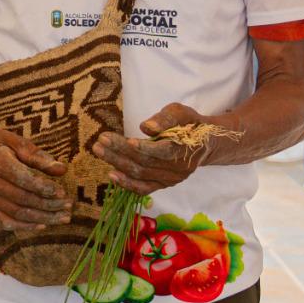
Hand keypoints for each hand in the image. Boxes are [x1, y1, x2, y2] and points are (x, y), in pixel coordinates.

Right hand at [0, 124, 70, 229]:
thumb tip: (62, 170)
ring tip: (62, 217)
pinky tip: (42, 225)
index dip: (43, 188)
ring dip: (42, 217)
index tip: (62, 192)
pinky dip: (25, 226)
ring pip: (16, 213)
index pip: (22, 179)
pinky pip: (6, 221)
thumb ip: (38, 157)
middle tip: (68, 206)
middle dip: (48, 205)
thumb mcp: (15, 141)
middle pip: (21, 199)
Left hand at [95, 103, 214, 193]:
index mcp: (184, 148)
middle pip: (146, 162)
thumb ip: (166, 119)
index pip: (162, 151)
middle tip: (101, 140)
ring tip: (99, 150)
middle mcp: (178, 168)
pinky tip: (111, 175)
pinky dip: (127, 184)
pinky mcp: (163, 185)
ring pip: (141, 174)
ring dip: (118, 163)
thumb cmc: (190, 124)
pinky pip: (144, 188)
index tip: (127, 140)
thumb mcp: (182, 113)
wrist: (204, 144)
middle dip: (121, 151)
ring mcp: (170, 179)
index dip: (144, 148)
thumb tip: (147, 127)